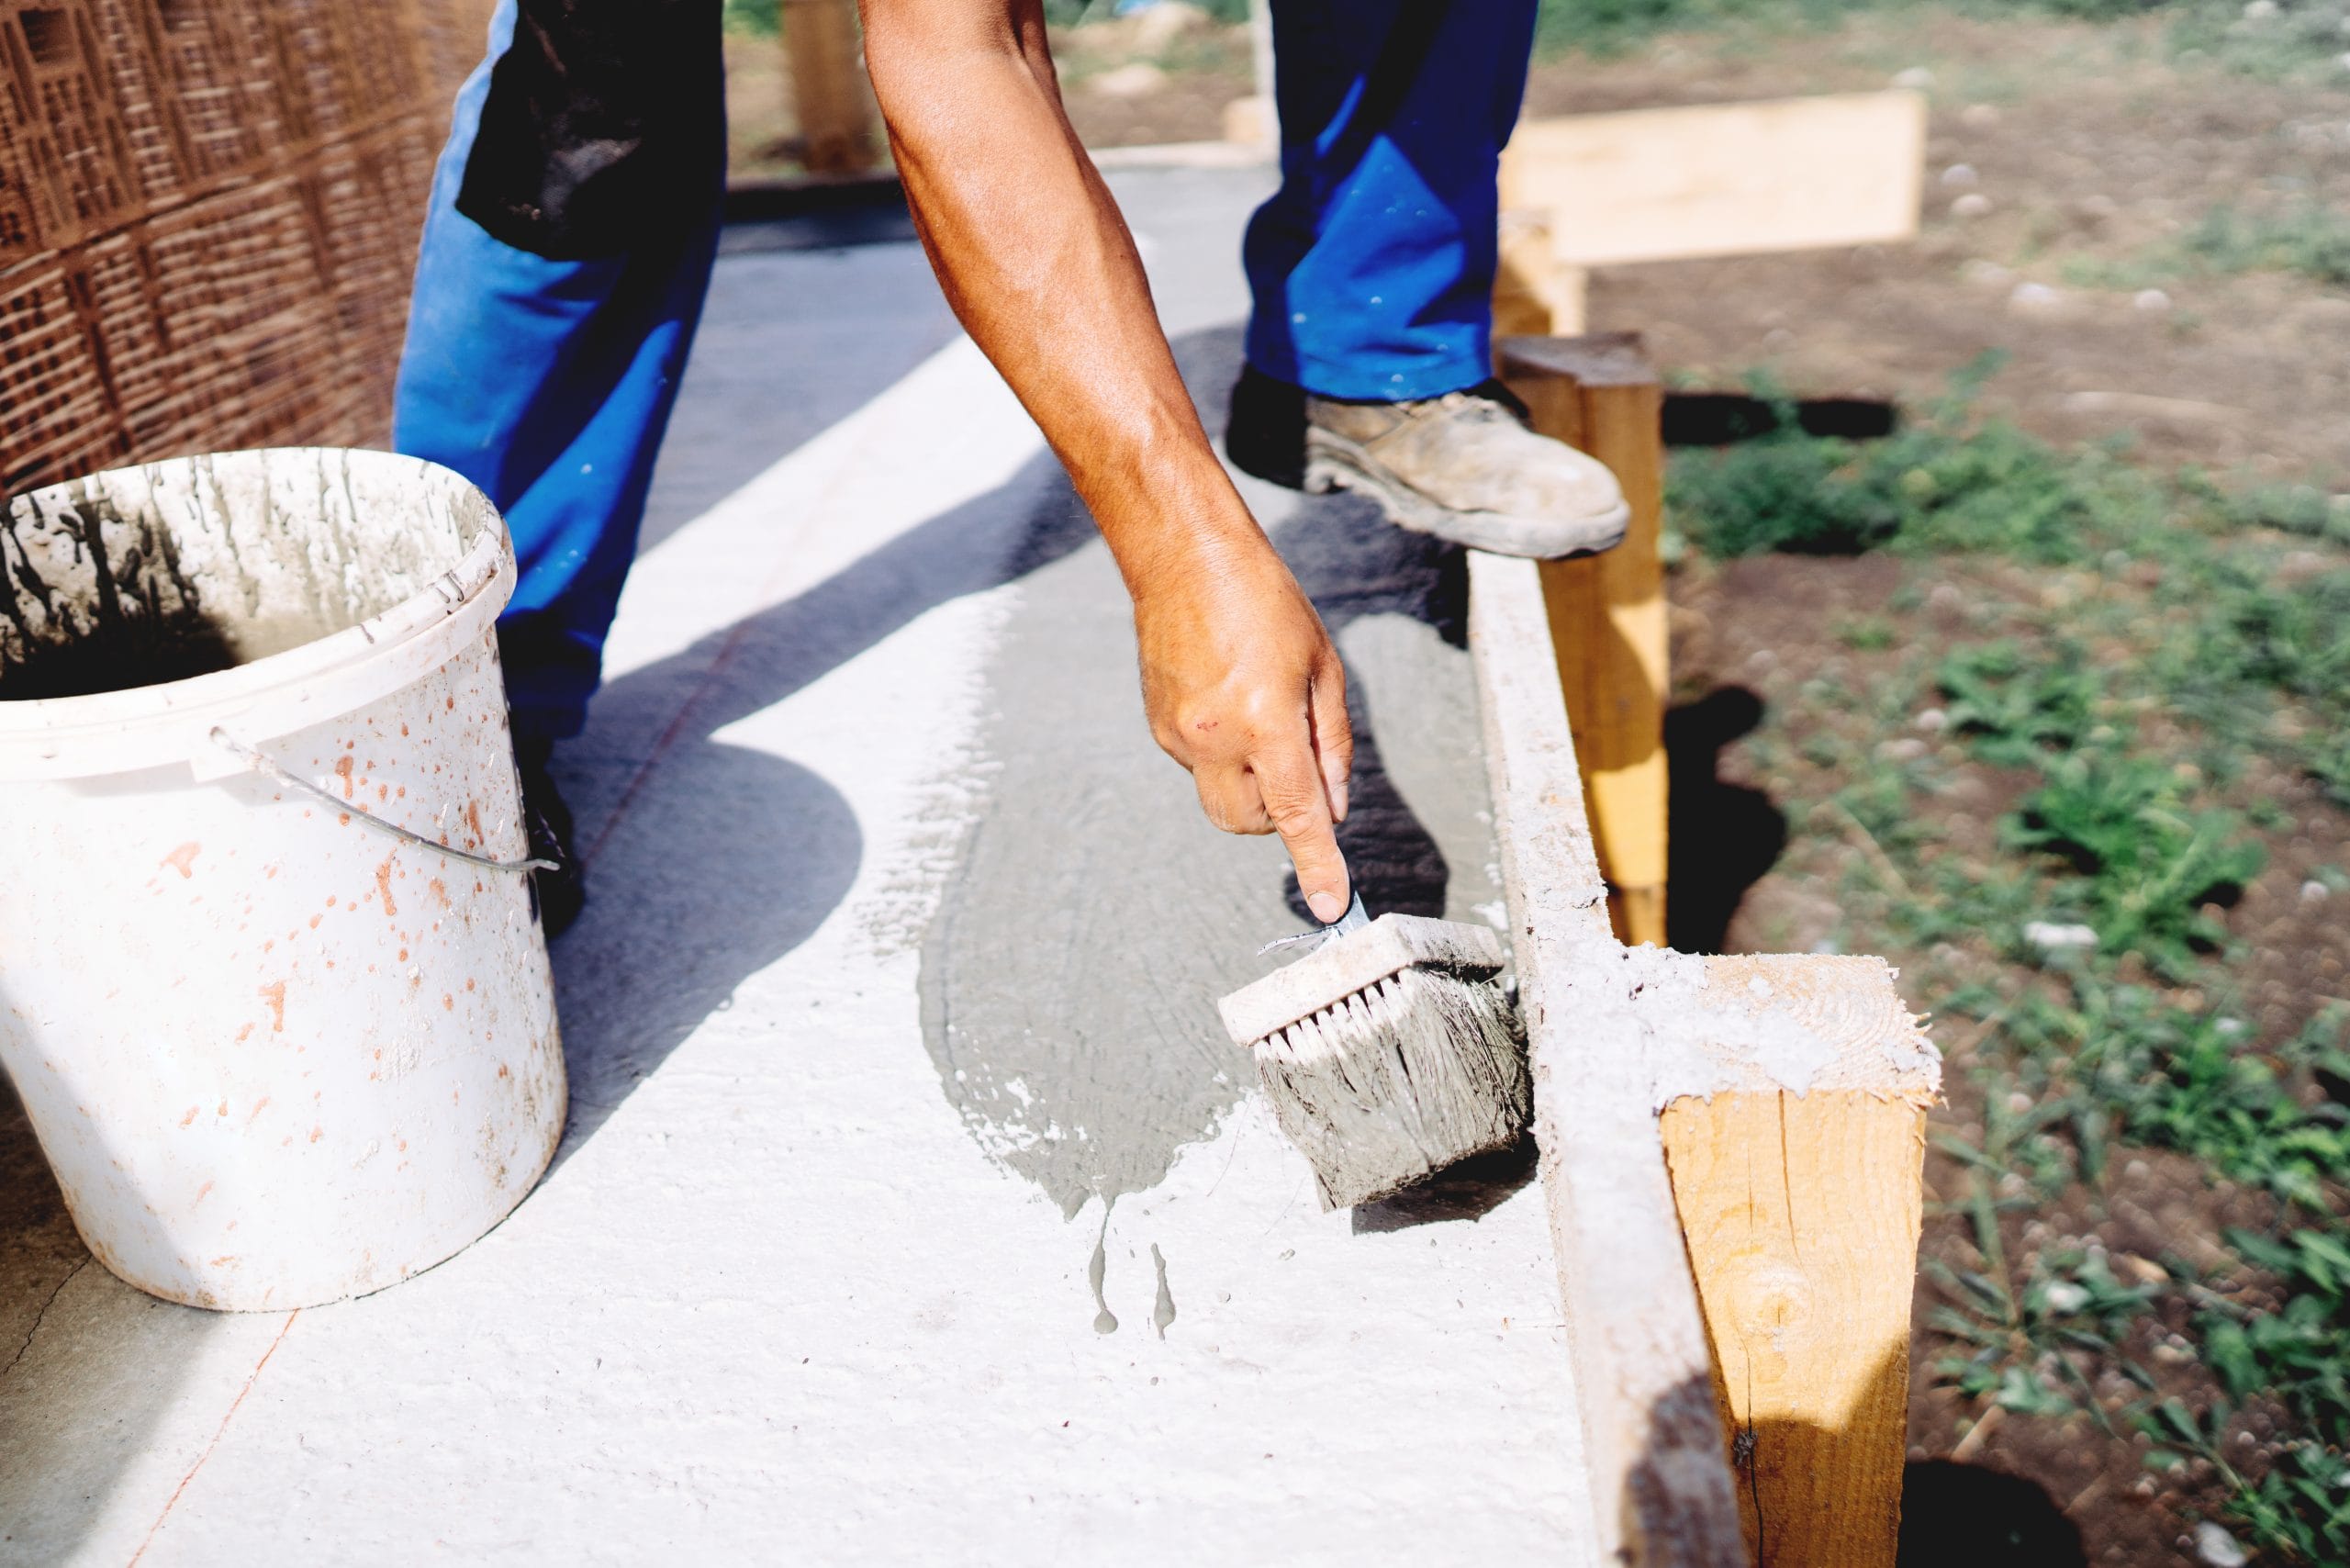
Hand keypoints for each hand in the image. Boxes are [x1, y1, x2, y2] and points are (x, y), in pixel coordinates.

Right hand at [1134, 530, 1353, 921]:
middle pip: (1250, 825)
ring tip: (1260, 717)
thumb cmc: (1265, 602)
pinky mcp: (1158, 728)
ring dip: (1251, 787)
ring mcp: (1178, 737)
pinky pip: (1198, 768)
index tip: (1333, 906)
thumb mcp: (1323, 667)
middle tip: (1298, 770)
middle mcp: (1215, 738)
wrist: (1184, 559)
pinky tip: (1228, 700)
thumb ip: (1332, 745)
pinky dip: (1223, 756)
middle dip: (1279, 818)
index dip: (1318, 865)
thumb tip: (1332, 809)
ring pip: (1221, 801)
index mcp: (1265, 721)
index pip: (1298, 814)